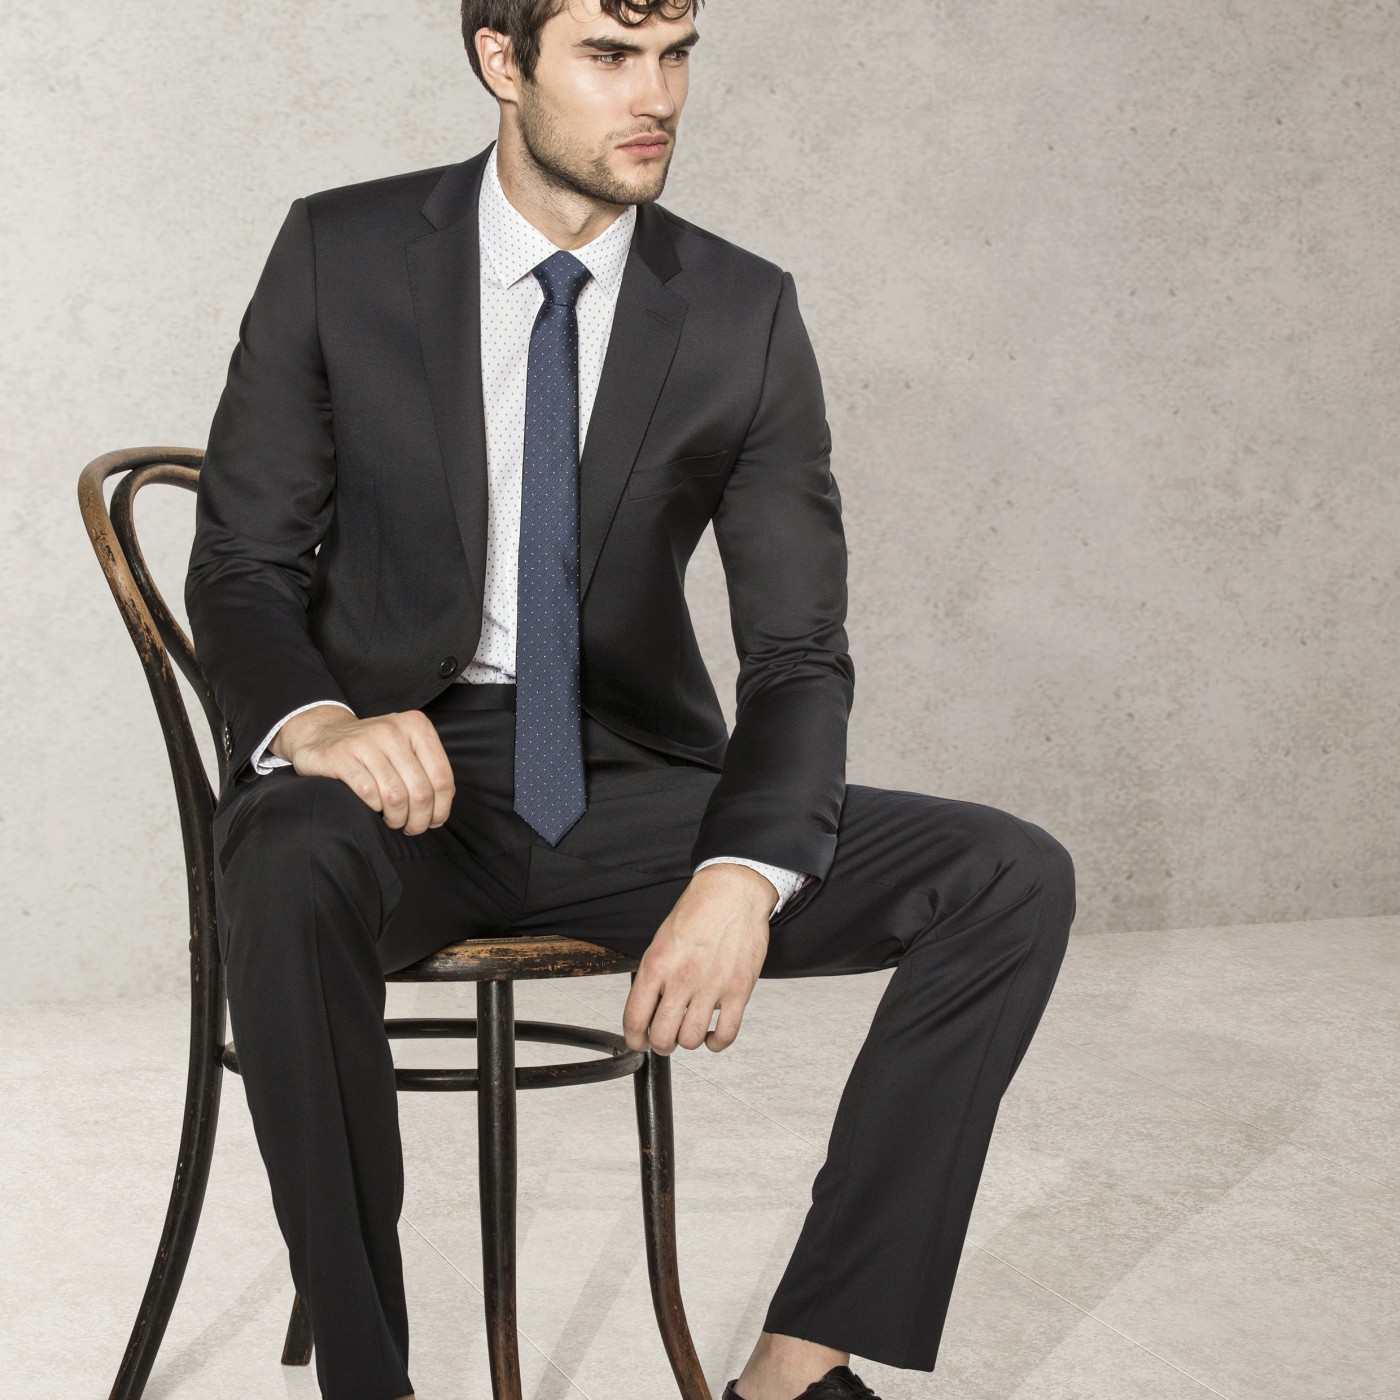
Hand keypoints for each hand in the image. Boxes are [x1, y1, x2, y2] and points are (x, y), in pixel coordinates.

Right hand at [272, 704, 454, 835]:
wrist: (323, 734)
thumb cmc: (374, 749)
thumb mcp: (407, 748)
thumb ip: (428, 769)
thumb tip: (443, 804)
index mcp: (417, 726)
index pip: (442, 777)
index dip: (441, 808)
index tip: (434, 821)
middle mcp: (393, 730)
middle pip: (420, 791)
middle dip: (419, 819)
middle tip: (411, 827)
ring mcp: (365, 741)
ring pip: (395, 796)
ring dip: (396, 818)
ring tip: (393, 820)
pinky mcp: (341, 756)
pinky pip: (368, 793)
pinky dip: (374, 808)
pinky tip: (373, 808)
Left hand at [622, 863, 776, 1055]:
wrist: (733, 893)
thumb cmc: (698, 911)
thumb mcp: (661, 940)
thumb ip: (654, 975)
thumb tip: (647, 1007)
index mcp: (657, 965)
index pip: (635, 1019)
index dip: (634, 1040)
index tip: (639, 1041)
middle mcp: (682, 979)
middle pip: (662, 1037)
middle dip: (661, 1044)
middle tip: (666, 1037)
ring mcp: (711, 987)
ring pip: (691, 1040)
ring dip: (688, 1041)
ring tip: (690, 1029)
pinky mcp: (738, 991)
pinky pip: (726, 1034)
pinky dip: (717, 1042)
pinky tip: (712, 1034)